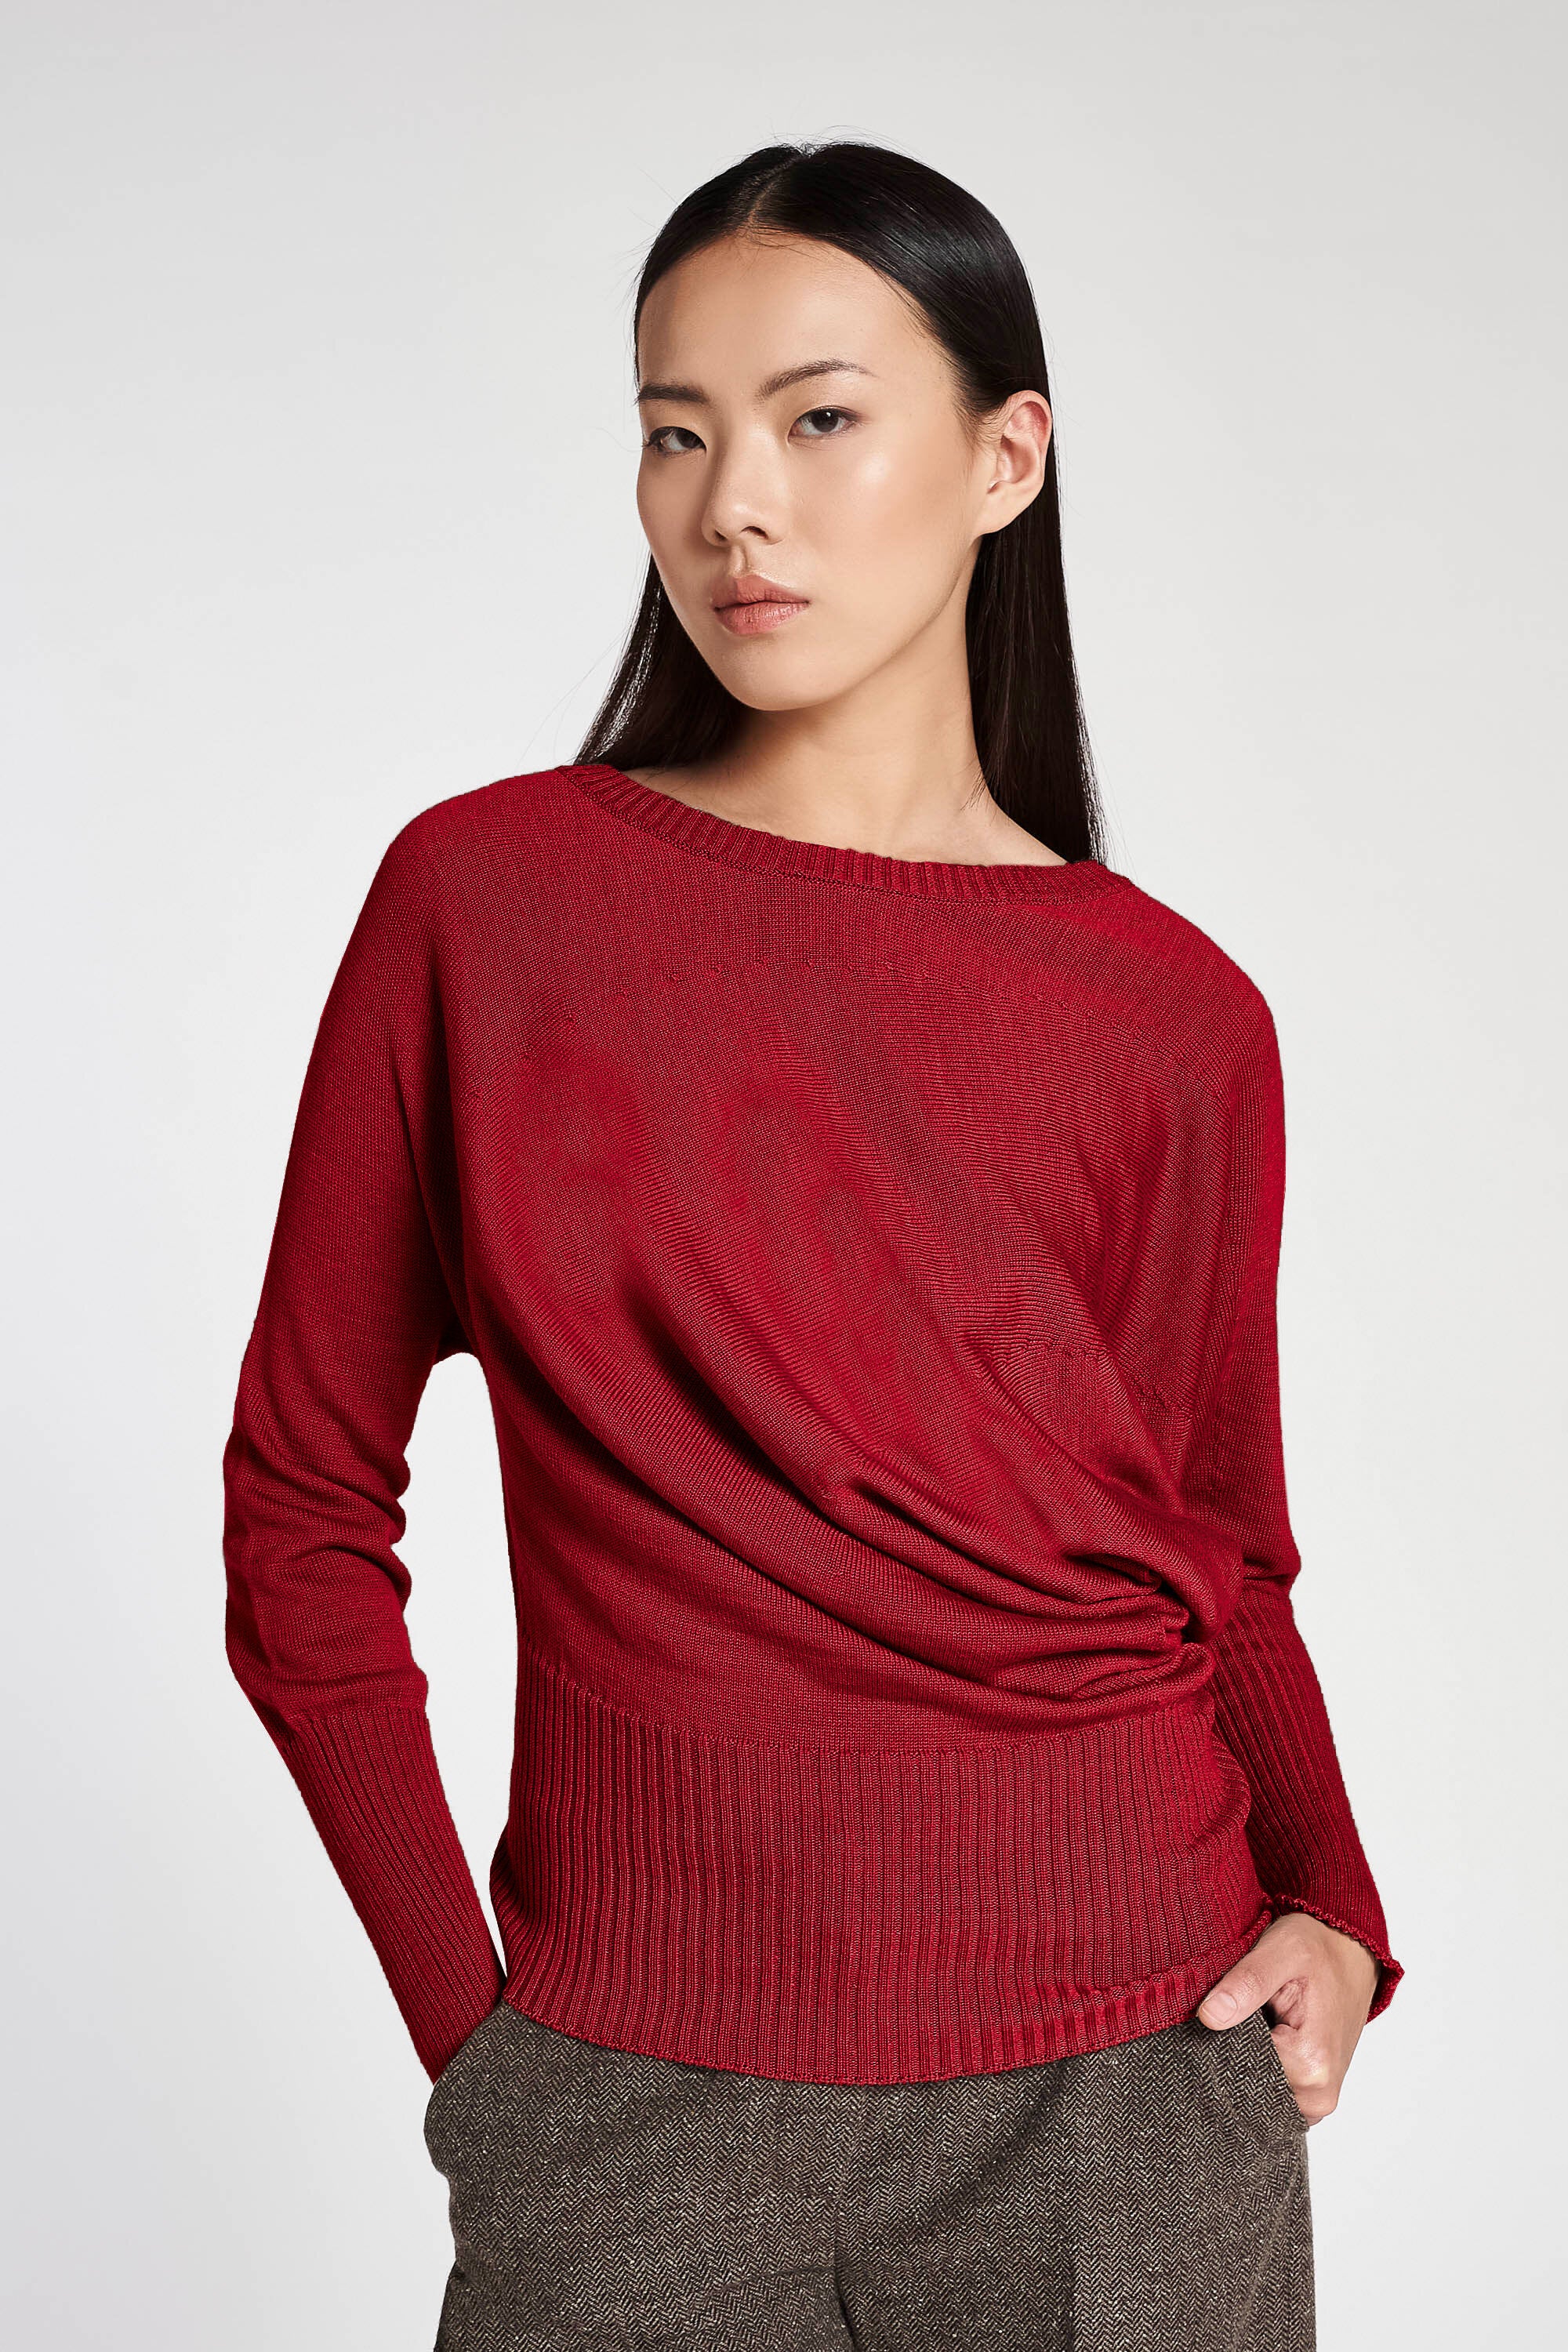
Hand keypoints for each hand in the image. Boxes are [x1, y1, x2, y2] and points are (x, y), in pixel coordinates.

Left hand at [1196, 1910, 1381, 2126]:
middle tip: (1251, 2009)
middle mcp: (1319, 2093)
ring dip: (1251, 2056)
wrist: (1351, 1951)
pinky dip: (1263, 2063)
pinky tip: (1270, 2032)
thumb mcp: (1281, 1950)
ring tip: (1265, 2017)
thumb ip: (1245, 1984)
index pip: (1238, 2068)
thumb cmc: (1320, 1949)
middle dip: (1237, 2050)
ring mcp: (1318, 2099)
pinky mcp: (1314, 2092)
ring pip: (1259, 2089)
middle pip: (1249, 2084)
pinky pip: (1274, 2089)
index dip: (1224, 2036)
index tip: (1234, 2007)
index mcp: (1311, 2064)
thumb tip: (1208, 2017)